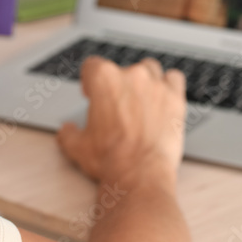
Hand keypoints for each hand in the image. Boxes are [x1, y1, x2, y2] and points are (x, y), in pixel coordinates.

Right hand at [57, 57, 185, 188]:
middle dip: (117, 85)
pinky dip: (169, 85)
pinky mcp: (175, 98)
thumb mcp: (77, 146)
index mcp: (103, 79)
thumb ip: (68, 132)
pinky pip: (174, 78)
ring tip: (141, 100)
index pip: (92, 66)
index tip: (92, 93)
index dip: (89, 81)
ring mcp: (155, 85)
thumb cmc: (110, 160)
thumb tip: (67, 131)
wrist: (139, 176)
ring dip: (144, 80)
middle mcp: (130, 76)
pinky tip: (164, 97)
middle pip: (121, 68)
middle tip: (116, 107)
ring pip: (149, 69)